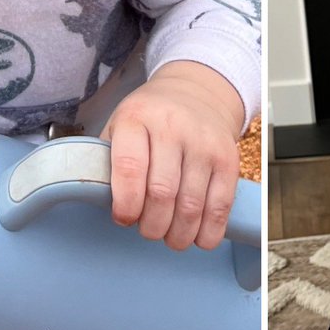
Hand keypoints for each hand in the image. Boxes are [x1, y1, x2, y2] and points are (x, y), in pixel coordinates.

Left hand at [100, 60, 243, 250]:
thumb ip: (106, 162)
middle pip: (162, 193)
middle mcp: (173, 127)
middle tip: (148, 229)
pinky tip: (197, 237)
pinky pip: (220, 205)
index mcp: (137, 118)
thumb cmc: (149, 120)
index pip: (130, 168)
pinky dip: (208, 232)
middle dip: (152, 225)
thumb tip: (101, 205)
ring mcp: (204, 142)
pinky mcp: (228, 158)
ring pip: (191, 205)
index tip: (124, 219)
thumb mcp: (119, 126)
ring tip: (171, 237)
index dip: (126, 204)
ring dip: (178, 234)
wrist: (196, 92)